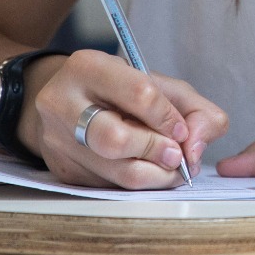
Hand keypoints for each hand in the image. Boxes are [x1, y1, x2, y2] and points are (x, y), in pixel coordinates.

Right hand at [31, 49, 228, 188]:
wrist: (70, 103)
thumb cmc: (123, 92)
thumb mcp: (162, 85)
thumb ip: (194, 109)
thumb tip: (196, 148)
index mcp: (88, 67)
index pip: (140, 93)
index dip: (169, 118)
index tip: (181, 130)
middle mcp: (62, 103)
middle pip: (116, 139)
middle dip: (157, 151)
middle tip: (177, 155)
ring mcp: (58, 140)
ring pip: (116, 172)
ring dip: (155, 175)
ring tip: (170, 167)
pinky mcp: (63, 171)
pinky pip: (111, 187)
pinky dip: (139, 183)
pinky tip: (147, 170)